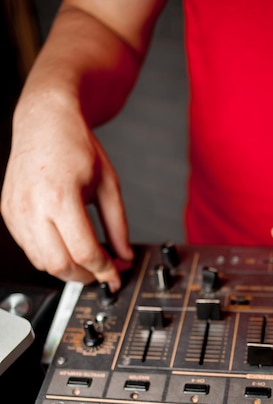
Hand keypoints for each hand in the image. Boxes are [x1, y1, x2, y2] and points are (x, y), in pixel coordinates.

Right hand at [1, 93, 133, 289]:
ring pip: (42, 263)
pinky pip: (29, 251)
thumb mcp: (108, 185)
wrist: (44, 122)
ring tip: (86, 261)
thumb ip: (118, 226)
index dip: (104, 270)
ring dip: (68, 270)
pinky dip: (50, 257)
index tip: (115, 276)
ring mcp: (16, 212)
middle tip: (103, 273)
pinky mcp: (8, 214)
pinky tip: (66, 248)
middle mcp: (33, 206)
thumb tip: (125, 255)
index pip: (84, 252)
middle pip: (60, 265)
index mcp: (60, 196)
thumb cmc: (74, 146)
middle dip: (86, 276)